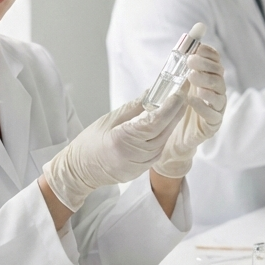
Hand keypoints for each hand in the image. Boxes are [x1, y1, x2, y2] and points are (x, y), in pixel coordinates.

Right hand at [42, 89, 187, 211]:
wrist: (80, 171)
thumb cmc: (89, 143)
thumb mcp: (108, 120)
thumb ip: (133, 108)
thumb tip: (152, 92)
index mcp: (123, 140)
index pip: (155, 122)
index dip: (170, 107)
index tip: (179, 92)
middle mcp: (135, 155)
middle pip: (164, 131)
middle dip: (176, 111)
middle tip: (184, 93)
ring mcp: (140, 165)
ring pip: (164, 141)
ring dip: (172, 123)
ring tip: (177, 105)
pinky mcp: (142, 170)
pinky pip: (158, 150)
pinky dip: (164, 136)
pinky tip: (166, 124)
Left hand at [152, 44, 226, 177]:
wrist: (172, 137)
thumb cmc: (174, 107)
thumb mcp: (174, 84)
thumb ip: (180, 66)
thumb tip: (185, 42)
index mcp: (208, 79)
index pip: (215, 62)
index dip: (209, 54)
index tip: (198, 48)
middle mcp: (215, 92)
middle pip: (218, 75)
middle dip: (206, 66)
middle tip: (190, 62)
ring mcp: (216, 109)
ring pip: (219, 94)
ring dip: (206, 84)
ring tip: (192, 77)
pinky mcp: (212, 125)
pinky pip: (213, 115)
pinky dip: (203, 107)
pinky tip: (192, 100)